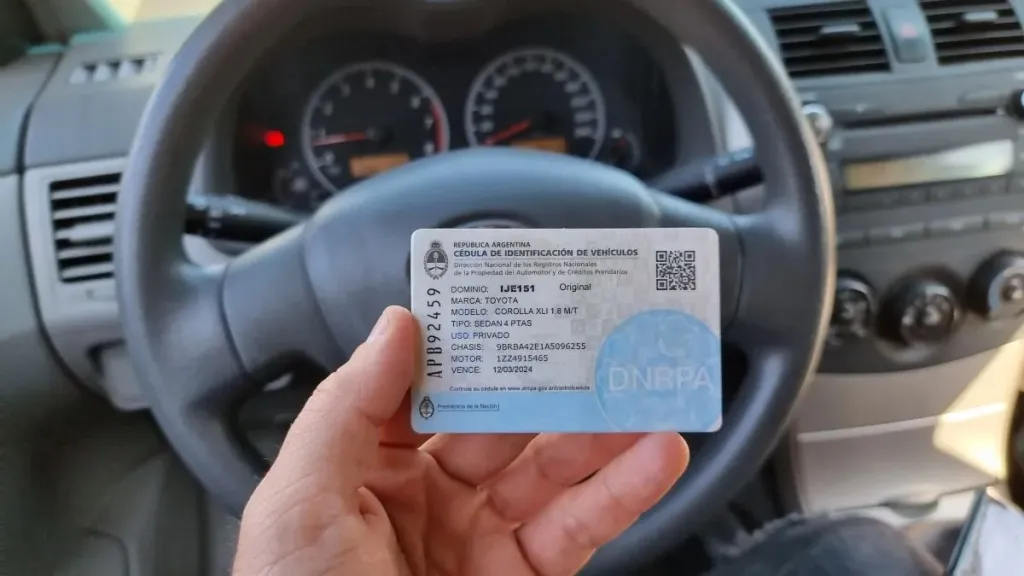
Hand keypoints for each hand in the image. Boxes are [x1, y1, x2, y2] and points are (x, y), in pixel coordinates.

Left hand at [233, 306, 689, 575]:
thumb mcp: (299, 500)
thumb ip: (347, 407)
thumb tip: (397, 325)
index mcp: (368, 467)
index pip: (431, 388)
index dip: (474, 346)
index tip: (518, 301)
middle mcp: (429, 496)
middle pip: (505, 423)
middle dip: (554, 381)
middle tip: (604, 336)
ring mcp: (479, 538)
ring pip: (553, 472)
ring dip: (604, 431)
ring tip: (647, 389)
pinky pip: (577, 530)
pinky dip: (622, 494)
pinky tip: (654, 458)